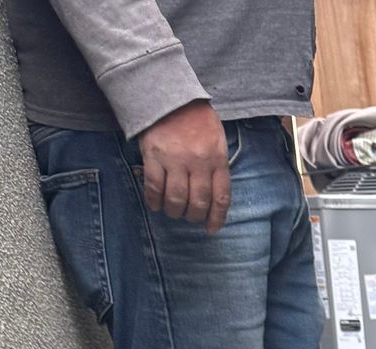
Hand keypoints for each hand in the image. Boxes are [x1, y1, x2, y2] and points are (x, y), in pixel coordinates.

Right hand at [140, 100, 231, 228]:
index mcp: (217, 159)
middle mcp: (198, 162)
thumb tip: (215, 196)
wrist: (168, 93)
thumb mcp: (216, 139)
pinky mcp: (154, 155)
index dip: (217, 218)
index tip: (211, 229)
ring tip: (172, 211)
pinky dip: (154, 200)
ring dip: (174, 211)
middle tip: (189, 217)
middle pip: (198, 203)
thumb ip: (217, 165)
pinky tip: (155, 205)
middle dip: (193, 217)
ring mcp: (175, 159)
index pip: (221, 197)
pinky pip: (154, 187)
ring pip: (176, 199)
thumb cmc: (195, 118)